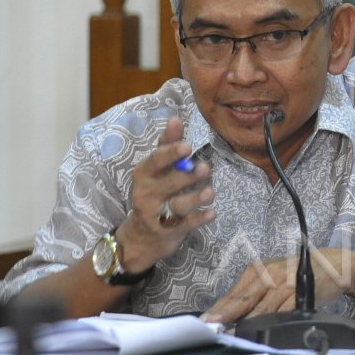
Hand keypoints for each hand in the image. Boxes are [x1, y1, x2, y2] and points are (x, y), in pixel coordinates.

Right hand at [119, 118, 214, 271]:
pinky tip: (212, 213)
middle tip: (205, 168)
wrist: (143, 235)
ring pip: (178, 205)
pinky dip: (199, 219)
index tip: (187, 146)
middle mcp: (146, 193)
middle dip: (187, 176)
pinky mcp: (168, 231)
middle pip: (167, 183)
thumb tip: (176, 119)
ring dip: (195, 198)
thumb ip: (167, 146)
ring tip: (210, 191)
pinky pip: (186, 225)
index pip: (156, 161)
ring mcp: (156, 214)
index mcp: (144, 174)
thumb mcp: (156, 170)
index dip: (171, 153)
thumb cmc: (154, 193)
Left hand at [201, 247, 354, 324]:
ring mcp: (284, 284)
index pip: (233, 293)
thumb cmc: (299, 273)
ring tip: (231, 333)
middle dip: (225, 315)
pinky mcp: (300, 293)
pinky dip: (270, 322)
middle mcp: (269, 275)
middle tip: (210, 326)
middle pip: (243, 299)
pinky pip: (282, 311)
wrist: (333, 266)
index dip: (218, 309)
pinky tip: (260, 330)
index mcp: (258, 270)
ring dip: (245, 322)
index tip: (204, 321)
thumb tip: (231, 315)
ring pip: (261, 307)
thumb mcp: (273, 277)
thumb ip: (255, 293)